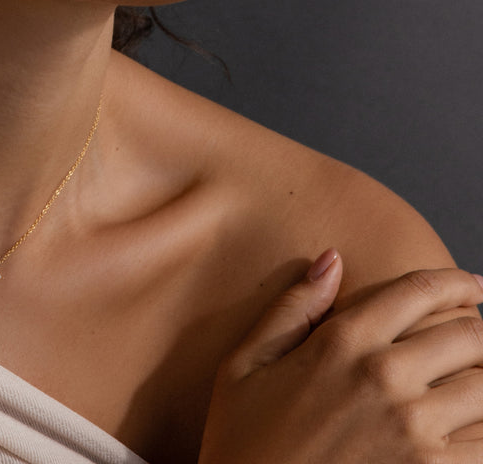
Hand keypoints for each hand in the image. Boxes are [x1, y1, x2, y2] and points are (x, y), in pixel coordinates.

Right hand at [198, 251, 482, 463]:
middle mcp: (384, 378)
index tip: (470, 285)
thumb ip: (292, 308)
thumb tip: (331, 259)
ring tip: (478, 379)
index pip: (418, 292)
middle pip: (468, 335)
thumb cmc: (243, 443)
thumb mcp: (245, 365)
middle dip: (478, 329)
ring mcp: (415, 431)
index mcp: (341, 343)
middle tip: (476, 336)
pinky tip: (475, 425)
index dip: (454, 282)